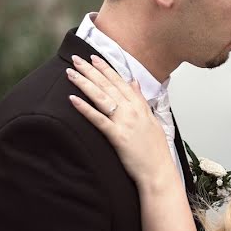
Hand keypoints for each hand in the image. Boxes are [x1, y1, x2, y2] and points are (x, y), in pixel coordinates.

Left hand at [67, 55, 175, 186]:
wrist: (159, 171)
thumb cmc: (155, 150)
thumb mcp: (152, 120)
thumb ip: (141, 100)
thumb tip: (134, 83)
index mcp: (140, 106)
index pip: (120, 82)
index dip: (106, 69)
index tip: (94, 58)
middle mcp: (132, 111)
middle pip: (108, 86)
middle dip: (91, 70)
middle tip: (76, 59)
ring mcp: (125, 122)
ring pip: (102, 97)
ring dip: (85, 83)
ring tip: (71, 73)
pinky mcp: (118, 136)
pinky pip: (98, 119)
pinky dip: (85, 108)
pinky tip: (73, 99)